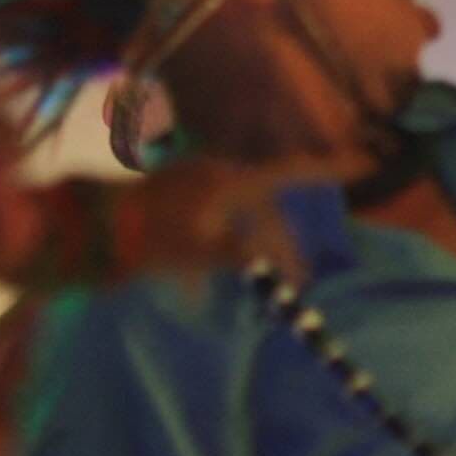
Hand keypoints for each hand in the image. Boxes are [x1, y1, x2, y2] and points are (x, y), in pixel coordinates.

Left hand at [107, 155, 339, 286]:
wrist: (89, 226)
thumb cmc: (150, 238)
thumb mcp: (201, 253)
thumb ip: (241, 255)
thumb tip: (272, 263)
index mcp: (232, 182)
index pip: (292, 174)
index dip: (329, 171)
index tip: (365, 164)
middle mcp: (217, 175)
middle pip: (265, 207)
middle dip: (282, 242)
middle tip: (299, 278)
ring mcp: (193, 183)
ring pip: (236, 217)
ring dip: (246, 249)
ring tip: (252, 286)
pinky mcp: (172, 198)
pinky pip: (208, 222)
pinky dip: (212, 251)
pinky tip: (196, 291)